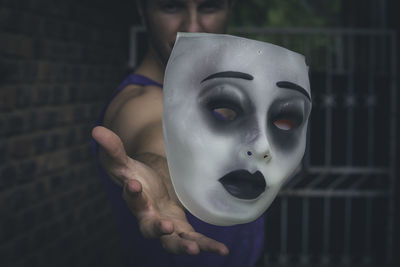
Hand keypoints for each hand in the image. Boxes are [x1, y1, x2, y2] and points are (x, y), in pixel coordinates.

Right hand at [91, 126, 228, 255]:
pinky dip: (207, 246)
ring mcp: (165, 224)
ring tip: (194, 250)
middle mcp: (147, 216)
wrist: (149, 186)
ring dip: (182, 245)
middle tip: (165, 226)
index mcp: (134, 199)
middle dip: (157, 228)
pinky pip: (192, 239)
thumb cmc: (134, 175)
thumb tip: (96, 130)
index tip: (133, 184)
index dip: (131, 192)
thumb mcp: (124, 161)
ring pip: (171, 241)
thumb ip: (113, 148)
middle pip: (149, 227)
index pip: (131, 196)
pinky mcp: (180, 227)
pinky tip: (222, 250)